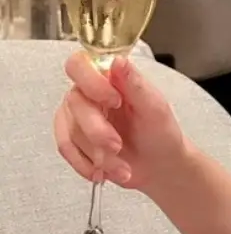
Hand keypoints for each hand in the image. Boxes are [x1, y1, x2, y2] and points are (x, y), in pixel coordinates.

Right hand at [54, 52, 188, 192]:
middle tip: (117, 145)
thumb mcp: (155, 108)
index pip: (80, 65)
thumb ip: (135, 85)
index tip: (114, 101)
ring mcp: (76, 116)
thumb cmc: (161, 133)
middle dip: (97, 130)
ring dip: (98, 154)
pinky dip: (85, 164)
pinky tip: (102, 173)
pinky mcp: (71, 138)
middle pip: (75, 103)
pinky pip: (66, 149)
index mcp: (109, 79)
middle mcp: (87, 94)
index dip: (91, 82)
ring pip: (71, 130)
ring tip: (123, 167)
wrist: (159, 165)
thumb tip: (118, 61)